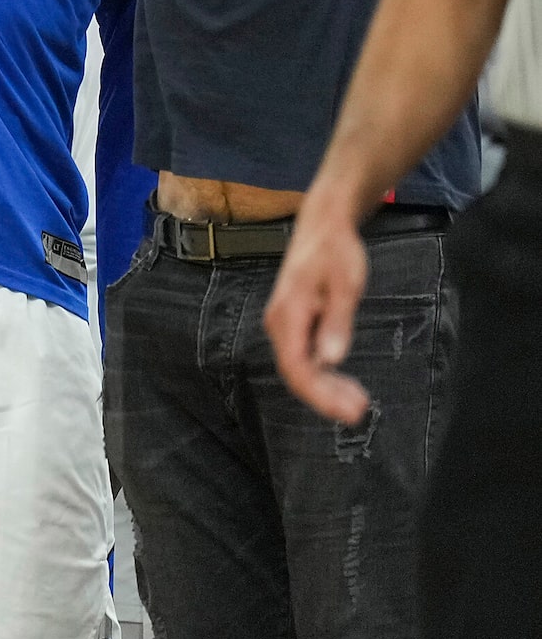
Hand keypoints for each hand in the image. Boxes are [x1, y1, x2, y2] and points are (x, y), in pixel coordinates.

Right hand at [264, 202, 373, 423]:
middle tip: (360, 412)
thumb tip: (332, 359)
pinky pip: (305, 357)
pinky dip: (325, 374)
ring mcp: (286, 325)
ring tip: (358, 402)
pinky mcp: (296, 324)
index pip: (296, 367)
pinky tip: (344, 383)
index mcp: (288, 315)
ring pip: (300, 368)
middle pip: (296, 373)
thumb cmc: (336, 252)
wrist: (324, 226)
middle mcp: (280, 324)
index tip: (349, 411)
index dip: (320, 395)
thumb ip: (337, 322)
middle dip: (326, 397)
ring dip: (327, 388)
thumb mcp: (345, 285)